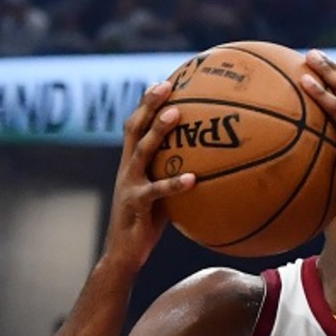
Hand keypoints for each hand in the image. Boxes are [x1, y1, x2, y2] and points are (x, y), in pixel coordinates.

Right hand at [104, 81, 194, 271]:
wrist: (124, 253)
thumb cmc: (147, 223)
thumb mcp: (161, 194)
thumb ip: (176, 175)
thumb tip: (211, 165)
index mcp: (132, 163)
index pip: (136, 125)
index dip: (146, 103)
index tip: (164, 81)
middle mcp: (127, 168)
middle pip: (134, 128)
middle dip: (149, 104)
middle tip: (168, 84)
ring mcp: (129, 185)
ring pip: (142, 151)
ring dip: (159, 130)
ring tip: (178, 114)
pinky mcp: (136, 205)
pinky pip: (156, 191)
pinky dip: (174, 184)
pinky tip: (193, 179)